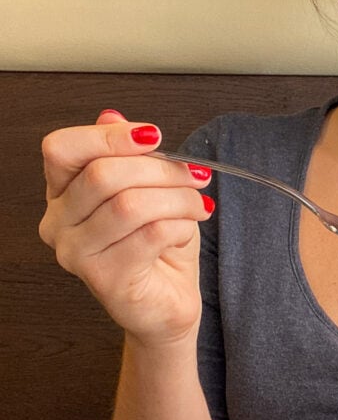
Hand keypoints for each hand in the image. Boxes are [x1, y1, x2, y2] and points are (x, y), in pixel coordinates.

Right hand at [39, 109, 214, 344]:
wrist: (168, 304)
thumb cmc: (157, 246)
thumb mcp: (149, 189)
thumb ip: (130, 155)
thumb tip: (113, 116)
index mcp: (62, 193)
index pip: (63, 148)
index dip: (110, 136)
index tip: (155, 136)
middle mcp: (57, 223)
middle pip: (103, 174)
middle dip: (161, 170)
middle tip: (195, 176)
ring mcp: (76, 254)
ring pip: (129, 204)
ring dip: (177, 198)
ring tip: (199, 205)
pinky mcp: (105, 279)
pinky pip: (149, 235)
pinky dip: (179, 226)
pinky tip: (185, 231)